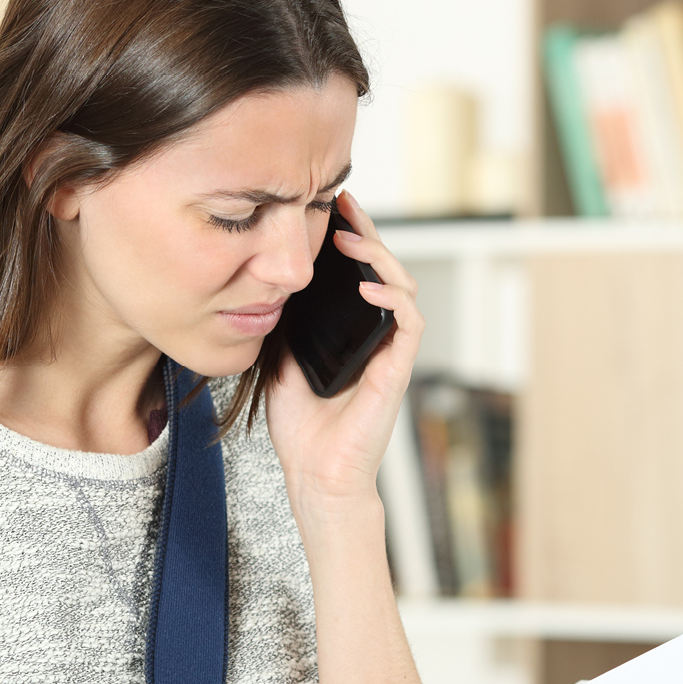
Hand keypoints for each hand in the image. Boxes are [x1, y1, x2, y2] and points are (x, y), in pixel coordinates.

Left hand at [265, 191, 424, 514]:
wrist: (314, 475)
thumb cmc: (301, 429)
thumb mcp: (280, 361)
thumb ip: (286, 325)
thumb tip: (273, 283)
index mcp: (352, 333)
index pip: (358, 275)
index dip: (350, 240)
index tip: (331, 208)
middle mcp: (375, 338)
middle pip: (385, 272)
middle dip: (367, 236)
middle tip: (343, 209)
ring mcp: (389, 353)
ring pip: (403, 289)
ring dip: (380, 260)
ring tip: (351, 242)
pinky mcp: (396, 372)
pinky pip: (408, 325)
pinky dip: (394, 300)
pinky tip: (370, 287)